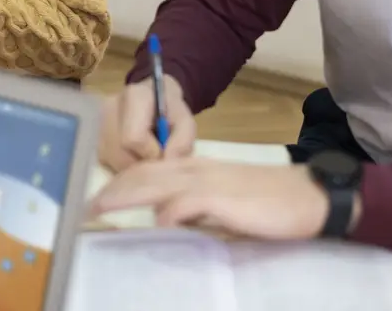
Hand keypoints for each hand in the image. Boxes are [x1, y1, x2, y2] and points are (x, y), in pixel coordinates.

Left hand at [90, 160, 329, 240]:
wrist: (306, 197)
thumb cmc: (265, 203)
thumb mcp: (221, 204)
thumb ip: (193, 208)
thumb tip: (165, 219)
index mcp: (192, 168)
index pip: (146, 171)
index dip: (119, 184)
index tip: (96, 200)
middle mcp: (194, 169)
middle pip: (143, 174)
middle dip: (112, 189)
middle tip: (85, 206)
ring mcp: (208, 180)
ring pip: (157, 182)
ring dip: (126, 195)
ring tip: (101, 207)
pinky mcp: (223, 197)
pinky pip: (189, 201)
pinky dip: (171, 211)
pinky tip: (158, 222)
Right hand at [98, 76, 195, 171]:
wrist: (153, 100)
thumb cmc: (170, 111)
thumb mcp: (186, 121)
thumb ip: (183, 141)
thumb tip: (168, 161)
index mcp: (134, 97)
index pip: (133, 138)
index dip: (152, 151)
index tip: (164, 149)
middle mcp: (109, 109)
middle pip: (122, 154)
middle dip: (144, 163)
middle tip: (157, 156)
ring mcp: (99, 126)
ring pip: (115, 163)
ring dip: (135, 167)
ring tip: (147, 154)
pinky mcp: (96, 142)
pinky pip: (109, 165)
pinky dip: (126, 167)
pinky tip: (136, 156)